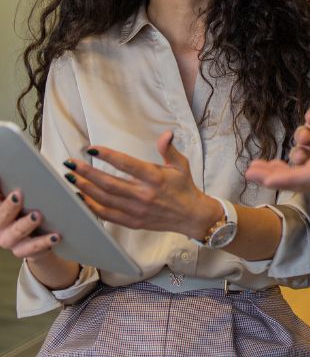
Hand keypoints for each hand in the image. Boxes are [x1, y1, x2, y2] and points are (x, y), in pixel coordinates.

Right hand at [0, 186, 60, 260]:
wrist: (35, 236)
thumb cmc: (26, 206)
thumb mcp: (19, 191)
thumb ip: (14, 179)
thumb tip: (13, 156)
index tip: (7, 186)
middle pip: (0, 216)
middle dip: (8, 206)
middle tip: (18, 194)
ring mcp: (9, 240)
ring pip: (16, 233)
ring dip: (26, 224)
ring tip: (38, 215)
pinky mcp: (24, 251)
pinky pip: (33, 249)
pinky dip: (44, 242)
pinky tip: (56, 236)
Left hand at [65, 131, 221, 238]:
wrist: (191, 216)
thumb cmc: (184, 187)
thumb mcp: (181, 165)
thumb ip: (169, 149)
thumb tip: (166, 134)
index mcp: (155, 178)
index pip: (127, 164)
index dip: (108, 155)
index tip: (92, 149)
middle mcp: (144, 195)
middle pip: (109, 184)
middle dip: (87, 173)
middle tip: (70, 163)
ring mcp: (136, 211)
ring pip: (104, 199)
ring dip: (85, 188)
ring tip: (70, 178)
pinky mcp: (132, 222)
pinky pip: (107, 215)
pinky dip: (91, 207)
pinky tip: (80, 197)